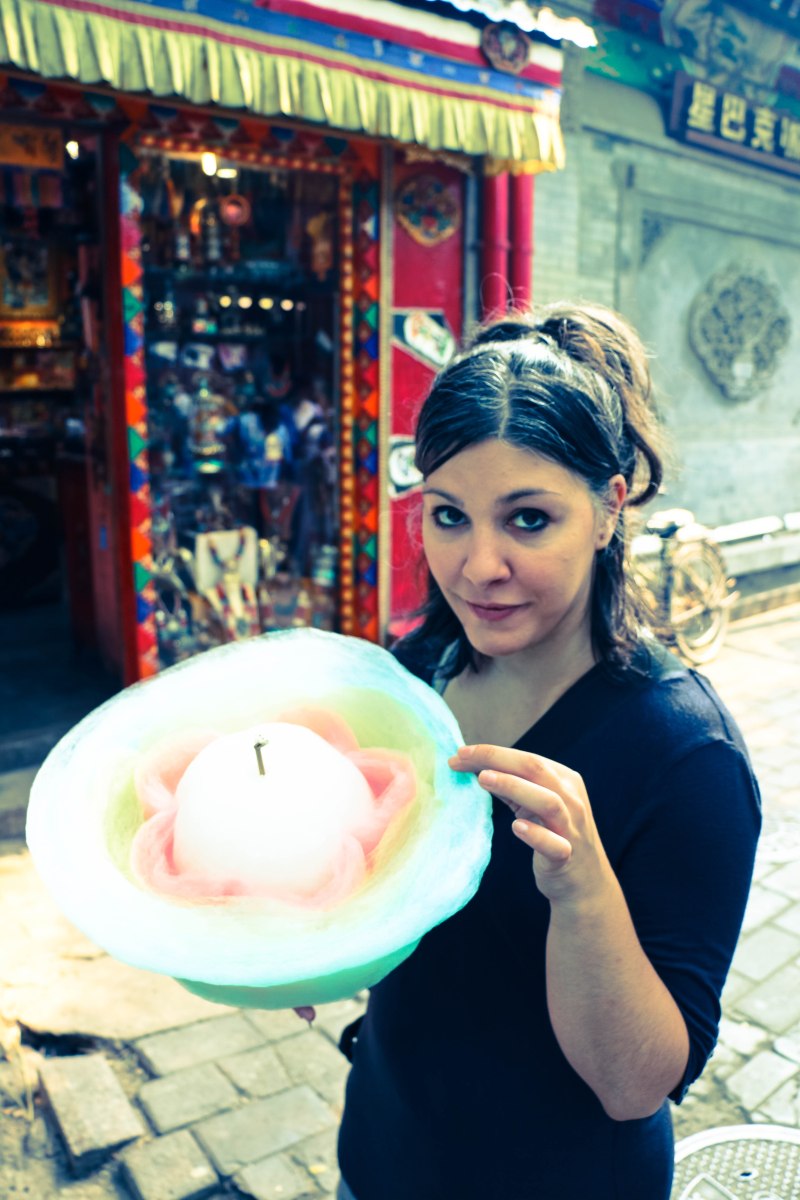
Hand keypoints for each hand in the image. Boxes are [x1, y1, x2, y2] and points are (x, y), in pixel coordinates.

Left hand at [449, 745, 614, 905]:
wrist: (586, 882)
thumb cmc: (554, 835)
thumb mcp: (534, 806)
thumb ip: (512, 787)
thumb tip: (475, 766)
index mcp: (564, 780)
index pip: (527, 757)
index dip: (493, 752)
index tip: (460, 753)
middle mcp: (571, 799)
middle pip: (536, 769)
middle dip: (497, 759)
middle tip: (463, 757)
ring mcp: (571, 827)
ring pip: (548, 801)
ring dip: (515, 787)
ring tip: (483, 779)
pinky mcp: (567, 856)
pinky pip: (555, 844)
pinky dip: (536, 834)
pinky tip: (516, 827)